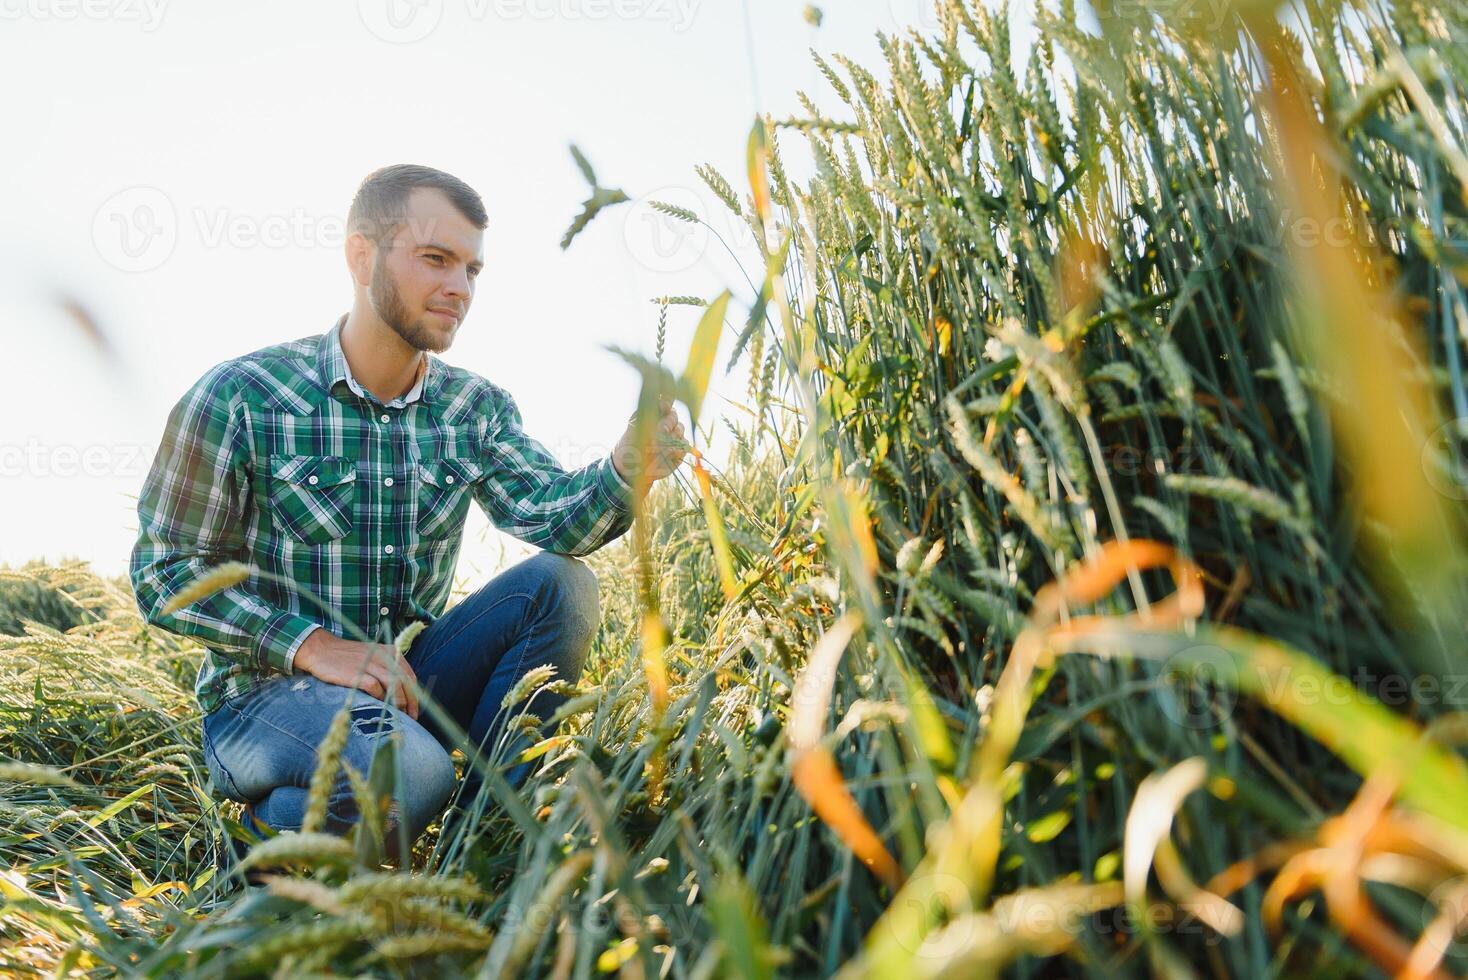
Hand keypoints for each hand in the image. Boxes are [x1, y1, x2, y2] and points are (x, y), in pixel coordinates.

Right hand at [293, 629, 419, 718]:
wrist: (320, 649)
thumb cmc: (347, 657)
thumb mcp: (372, 657)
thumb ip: (387, 670)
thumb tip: (401, 694)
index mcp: (390, 652)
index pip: (409, 675)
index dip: (415, 694)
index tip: (414, 709)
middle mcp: (383, 656)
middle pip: (405, 681)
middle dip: (411, 701)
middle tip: (411, 717)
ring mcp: (369, 664)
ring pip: (394, 684)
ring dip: (399, 702)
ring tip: (399, 715)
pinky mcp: (356, 673)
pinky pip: (375, 687)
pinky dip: (381, 698)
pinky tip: (381, 707)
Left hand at [612, 395, 687, 485]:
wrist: (631, 467)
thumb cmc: (630, 445)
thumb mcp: (634, 428)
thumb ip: (647, 415)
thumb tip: (661, 408)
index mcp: (654, 414)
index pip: (665, 402)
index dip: (667, 402)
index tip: (664, 405)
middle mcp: (666, 423)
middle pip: (674, 416)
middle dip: (668, 422)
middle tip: (661, 430)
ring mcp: (674, 436)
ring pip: (680, 429)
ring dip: (671, 436)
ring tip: (658, 446)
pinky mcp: (679, 450)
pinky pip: (684, 445)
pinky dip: (677, 448)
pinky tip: (668, 453)